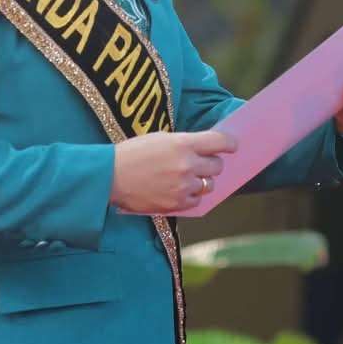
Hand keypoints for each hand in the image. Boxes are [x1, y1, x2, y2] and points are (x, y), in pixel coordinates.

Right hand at [113, 130, 238, 214]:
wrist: (110, 176)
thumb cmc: (132, 154)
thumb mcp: (159, 139)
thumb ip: (184, 144)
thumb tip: (205, 150)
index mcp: (182, 143)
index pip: (219, 141)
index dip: (230, 144)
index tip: (232, 146)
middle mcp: (186, 165)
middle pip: (217, 166)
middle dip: (212, 164)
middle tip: (204, 163)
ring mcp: (182, 186)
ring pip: (208, 185)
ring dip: (202, 181)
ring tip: (186, 178)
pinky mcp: (176, 204)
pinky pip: (196, 201)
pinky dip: (191, 197)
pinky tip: (179, 191)